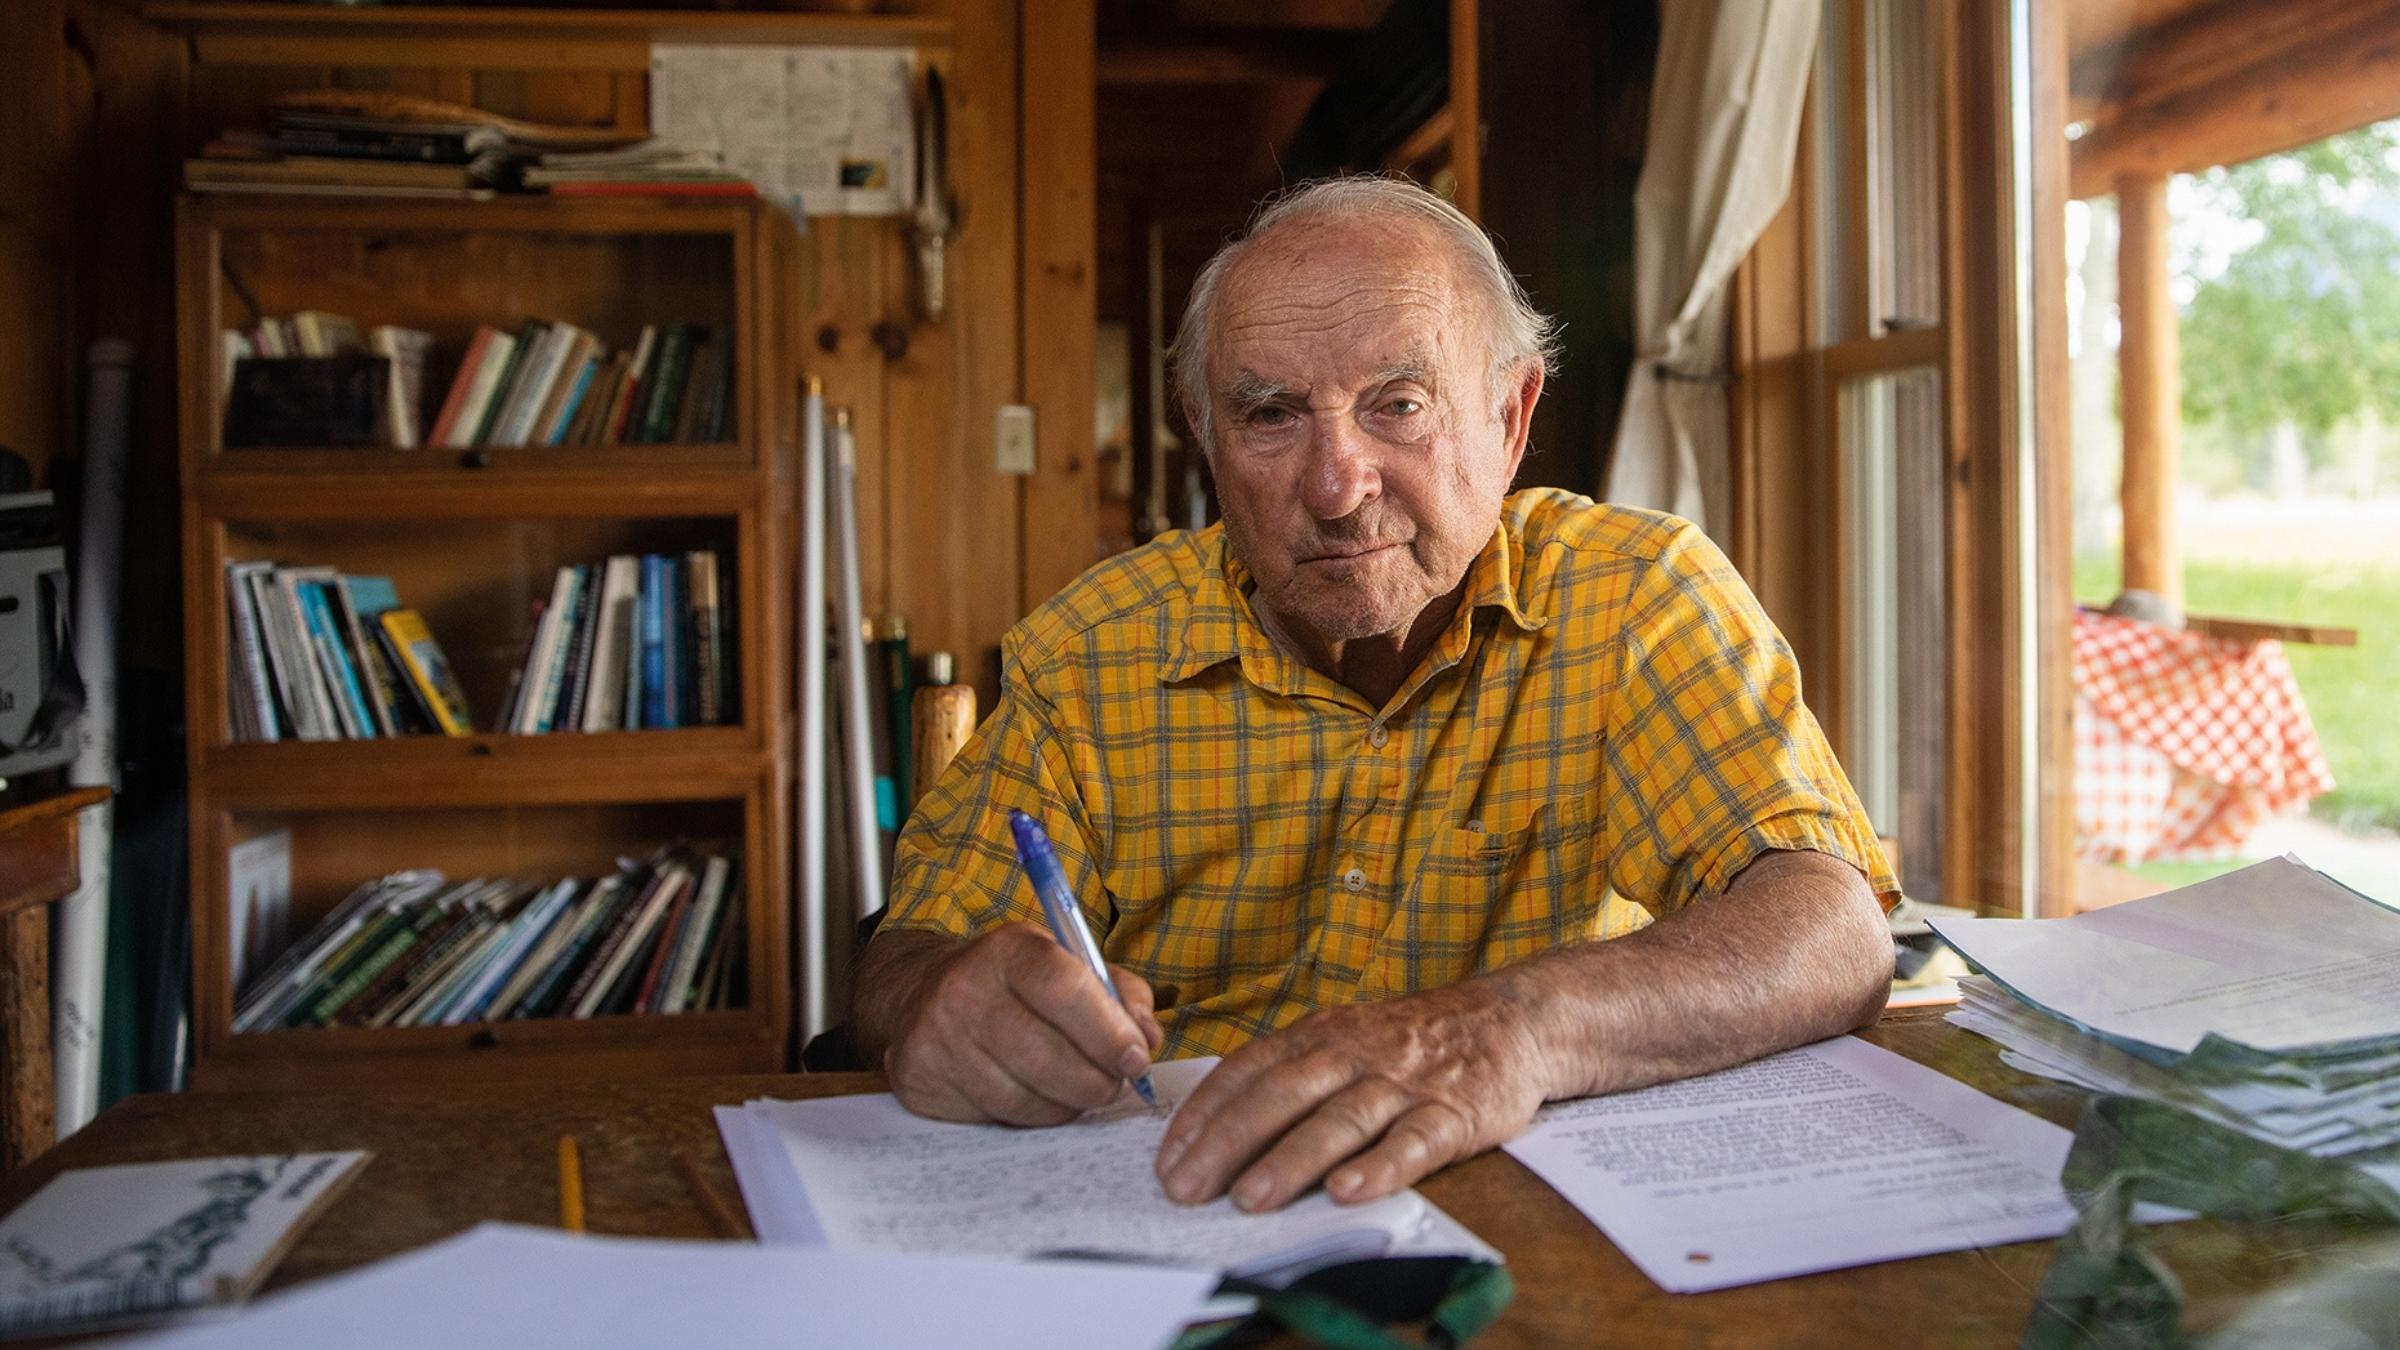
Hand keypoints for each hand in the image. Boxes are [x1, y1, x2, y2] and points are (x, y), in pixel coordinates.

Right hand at [882, 922, 1163, 1126]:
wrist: (924, 997)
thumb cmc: (1015, 985)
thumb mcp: (1068, 965)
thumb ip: (1120, 994)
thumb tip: (1148, 1038)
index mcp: (1009, 950)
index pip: (1064, 988)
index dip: (1108, 1031)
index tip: (1136, 1058)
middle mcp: (964, 990)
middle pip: (1043, 1055)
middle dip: (1095, 1081)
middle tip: (1115, 1085)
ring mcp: (938, 1039)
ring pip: (1021, 1098)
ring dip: (1065, 1104)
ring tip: (1079, 1091)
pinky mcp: (921, 1081)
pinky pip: (994, 1117)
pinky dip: (1030, 1116)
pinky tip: (1037, 1096)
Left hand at [1154, 979, 1551, 1211]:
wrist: (1509, 1019)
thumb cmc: (1411, 1040)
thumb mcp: (1343, 1037)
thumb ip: (1290, 1074)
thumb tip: (1217, 1128)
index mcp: (1319, 1036)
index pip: (1247, 1071)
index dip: (1203, 1116)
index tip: (1168, 1159)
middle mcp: (1354, 1054)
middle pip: (1281, 1096)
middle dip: (1228, 1144)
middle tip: (1187, 1188)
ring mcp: (1403, 1084)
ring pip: (1339, 1121)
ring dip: (1291, 1160)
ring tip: (1251, 1198)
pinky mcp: (1452, 1114)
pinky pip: (1411, 1142)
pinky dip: (1378, 1168)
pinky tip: (1347, 1193)